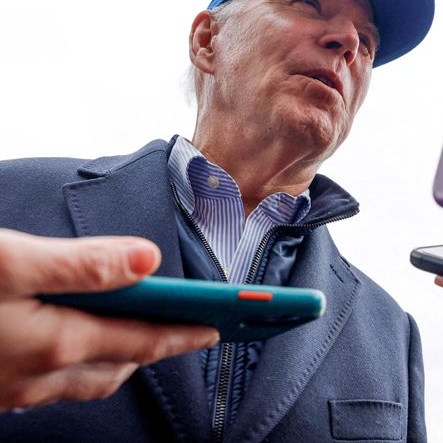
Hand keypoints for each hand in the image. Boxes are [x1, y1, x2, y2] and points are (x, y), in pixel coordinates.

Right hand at [0, 229, 218, 411]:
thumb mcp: (10, 263)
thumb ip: (83, 264)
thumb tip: (146, 259)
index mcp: (55, 345)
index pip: (141, 343)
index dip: (182, 335)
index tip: (213, 330)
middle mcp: (35, 378)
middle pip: (116, 367)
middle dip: (152, 347)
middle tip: (179, 326)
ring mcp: (7, 390)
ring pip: (81, 381)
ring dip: (113, 358)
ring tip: (129, 330)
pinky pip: (48, 385)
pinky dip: (74, 365)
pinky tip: (62, 341)